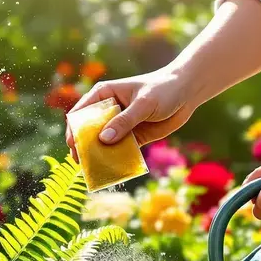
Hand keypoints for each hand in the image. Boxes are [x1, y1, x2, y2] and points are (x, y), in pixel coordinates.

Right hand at [65, 68, 196, 161]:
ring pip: (104, 144)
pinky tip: (114, 171)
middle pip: (89, 131)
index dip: (74, 129)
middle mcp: (108, 111)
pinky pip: (121, 151)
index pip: (81, 112)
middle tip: (80, 163)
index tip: (73, 144)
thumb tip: (103, 139)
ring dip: (100, 156)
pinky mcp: (133, 137)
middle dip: (85, 146)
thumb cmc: (163, 89)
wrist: (187, 93)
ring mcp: (120, 125)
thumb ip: (124, 121)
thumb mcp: (143, 104)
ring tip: (94, 171)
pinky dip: (117, 160)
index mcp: (104, 95)